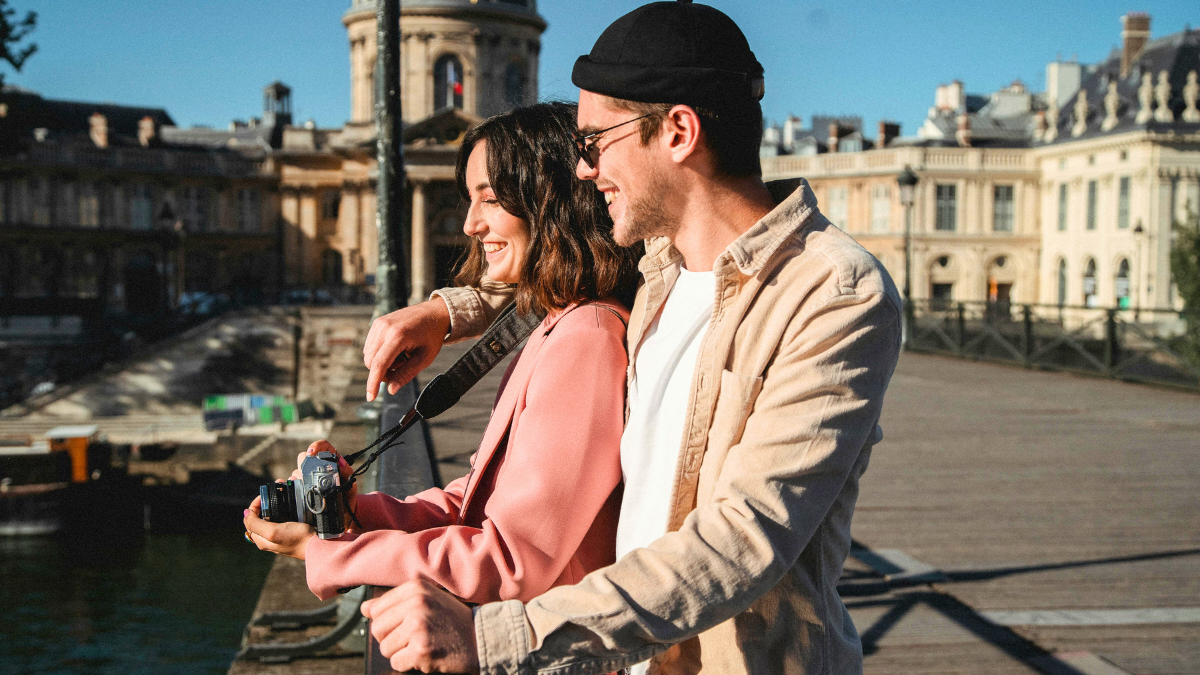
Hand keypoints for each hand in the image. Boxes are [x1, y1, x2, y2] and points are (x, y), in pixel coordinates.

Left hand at [244, 495, 315, 559]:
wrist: (317, 544)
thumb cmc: (296, 539)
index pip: (250, 519)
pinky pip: (283, 514)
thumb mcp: (272, 532)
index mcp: (261, 539)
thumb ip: (256, 524)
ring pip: (272, 512)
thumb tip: (245, 513)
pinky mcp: (290, 529)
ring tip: (283, 488)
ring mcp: (280, 532)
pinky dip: (285, 504)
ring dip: (276, 500)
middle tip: (275, 489)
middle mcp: (269, 536)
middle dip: (266, 500)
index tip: (264, 496)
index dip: (255, 506)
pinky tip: (290, 497)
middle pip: (261, 515)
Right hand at [292, 441, 359, 531]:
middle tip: (306, 475)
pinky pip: (291, 482)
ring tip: (304, 488)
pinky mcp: (300, 488)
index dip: (316, 446)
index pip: (324, 447)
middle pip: (305, 457)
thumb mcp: (351, 488)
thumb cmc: (347, 499)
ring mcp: (308, 478)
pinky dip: (289, 484)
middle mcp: (318, 468)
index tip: (311, 452)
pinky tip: (291, 489)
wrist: (340, 517)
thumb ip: (347, 474)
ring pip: (297, 470)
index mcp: (332, 463)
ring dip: (298, 477)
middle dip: (303, 464)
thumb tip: (340, 462)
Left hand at [361, 579, 479, 673]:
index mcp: (415, 588)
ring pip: (385, 648)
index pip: (376, 609)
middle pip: (377, 629)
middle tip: (414, 638)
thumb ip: (395, 602)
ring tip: (422, 646)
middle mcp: (416, 603)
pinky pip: (396, 663)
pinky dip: (409, 664)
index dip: (389, 622)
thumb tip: (365, 608)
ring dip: (401, 653)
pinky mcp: (421, 650)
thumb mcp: (427, 600)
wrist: (482, 639)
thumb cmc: (452, 620)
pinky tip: (427, 655)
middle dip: (392, 639)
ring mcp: (418, 627)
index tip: (406, 624)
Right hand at [363, 297, 450, 400]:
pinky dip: (380, 354)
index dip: (373, 383)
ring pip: (369, 355)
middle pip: (371, 362)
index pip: (379, 364)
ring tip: (402, 357)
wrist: (434, 312)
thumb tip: (391, 390)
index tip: (370, 397)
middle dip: (383, 372)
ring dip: (382, 363)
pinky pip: (370, 346)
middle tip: (403, 367)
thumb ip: (407, 374)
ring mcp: (379, 323)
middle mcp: (385, 328)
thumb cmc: (432, 336)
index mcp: (398, 336)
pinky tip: (396, 350)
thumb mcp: (425, 358)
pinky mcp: (377, 323)